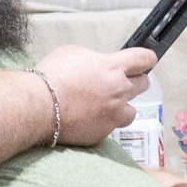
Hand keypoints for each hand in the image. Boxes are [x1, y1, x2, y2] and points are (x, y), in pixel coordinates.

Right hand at [34, 43, 155, 146]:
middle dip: (134, 81)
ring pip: (131, 111)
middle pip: (142, 84)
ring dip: (122, 106)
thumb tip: (100, 65)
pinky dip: (103, 122)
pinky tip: (88, 118)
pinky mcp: (103, 133)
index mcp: (112, 67)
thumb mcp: (74, 53)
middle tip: (121, 82)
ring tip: (106, 105)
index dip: (147, 59)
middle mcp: (118, 91)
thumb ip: (95, 59)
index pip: (143, 60)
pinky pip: (111, 127)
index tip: (147, 61)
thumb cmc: (51, 77)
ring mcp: (113, 114)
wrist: (39, 106)